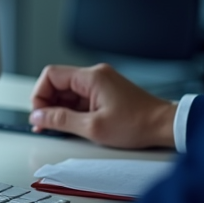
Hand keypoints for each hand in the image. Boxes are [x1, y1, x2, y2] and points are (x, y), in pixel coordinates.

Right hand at [30, 63, 176, 148]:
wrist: (165, 126)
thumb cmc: (137, 124)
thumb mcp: (93, 127)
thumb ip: (61, 120)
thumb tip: (38, 116)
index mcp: (91, 77)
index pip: (51, 75)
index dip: (40, 95)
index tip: (39, 114)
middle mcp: (95, 75)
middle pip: (57, 83)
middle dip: (48, 103)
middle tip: (45, 123)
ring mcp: (101, 83)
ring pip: (68, 91)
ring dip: (59, 108)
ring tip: (59, 127)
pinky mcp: (106, 92)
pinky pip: (80, 97)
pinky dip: (72, 110)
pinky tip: (73, 124)